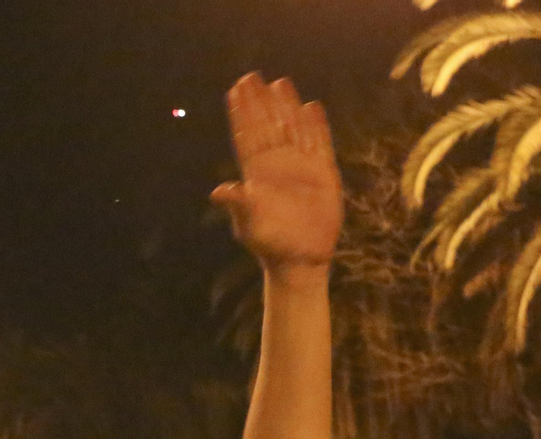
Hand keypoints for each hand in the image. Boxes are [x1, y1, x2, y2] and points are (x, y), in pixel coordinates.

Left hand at [212, 73, 342, 270]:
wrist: (299, 259)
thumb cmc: (270, 244)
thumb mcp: (250, 224)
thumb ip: (238, 204)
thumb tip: (218, 191)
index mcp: (256, 174)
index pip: (247, 136)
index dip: (242, 113)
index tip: (235, 90)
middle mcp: (277, 165)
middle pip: (268, 126)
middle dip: (260, 102)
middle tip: (251, 77)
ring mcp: (300, 167)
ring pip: (292, 129)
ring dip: (286, 107)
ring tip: (280, 83)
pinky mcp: (322, 174)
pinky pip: (319, 143)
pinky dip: (316, 126)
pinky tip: (312, 107)